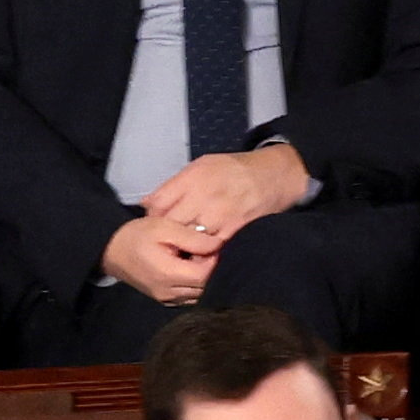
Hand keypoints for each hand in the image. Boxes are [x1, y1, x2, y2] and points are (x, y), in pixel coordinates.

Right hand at [102, 212, 219, 304]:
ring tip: (192, 259)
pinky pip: (189, 297)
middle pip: (205, 287)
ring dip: (202, 278)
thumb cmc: (136, 236)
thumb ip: (192, 238)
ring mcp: (166, 299)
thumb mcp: (164, 228)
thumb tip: (218, 244)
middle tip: (201, 251)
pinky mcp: (165, 301)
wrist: (110, 250)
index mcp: (168, 274)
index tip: (209, 246)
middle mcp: (169, 292)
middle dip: (209, 269)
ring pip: (199, 294)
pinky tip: (186, 269)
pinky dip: (194, 285)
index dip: (213, 260)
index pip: (205, 275)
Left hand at [138, 142, 309, 258]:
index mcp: (192, 178)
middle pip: (172, 223)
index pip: (158, 203)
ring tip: (185, 249)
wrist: (272, 177)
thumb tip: (146, 204)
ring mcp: (221, 214)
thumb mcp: (200, 167)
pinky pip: (213, 248)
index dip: (153, 217)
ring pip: (190, 239)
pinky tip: (204, 252)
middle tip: (168, 240)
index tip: (156, 223)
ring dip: (185, 246)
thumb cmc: (234, 171)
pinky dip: (206, 252)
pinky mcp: (236, 230)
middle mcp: (204, 195)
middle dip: (167, 233)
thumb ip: (173, 186)